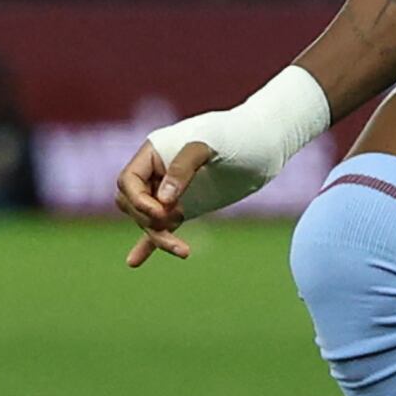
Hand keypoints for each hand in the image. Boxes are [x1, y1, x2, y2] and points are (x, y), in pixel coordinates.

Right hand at [113, 67, 330, 267]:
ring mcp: (171, 191)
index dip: (138, 200)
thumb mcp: (212, 143)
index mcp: (154, 152)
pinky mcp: (185, 206)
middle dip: (147, 218)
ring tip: (183, 250)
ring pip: (148, 219)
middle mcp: (158, 172)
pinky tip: (135, 262)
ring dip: (158, 236)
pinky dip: (148, 243)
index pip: (128, 182)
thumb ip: (183, 166)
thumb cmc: (239, 134)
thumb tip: (164, 199)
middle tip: (175, 221)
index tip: (163, 210)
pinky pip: (160, 226)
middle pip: (132, 203)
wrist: (267, 142)